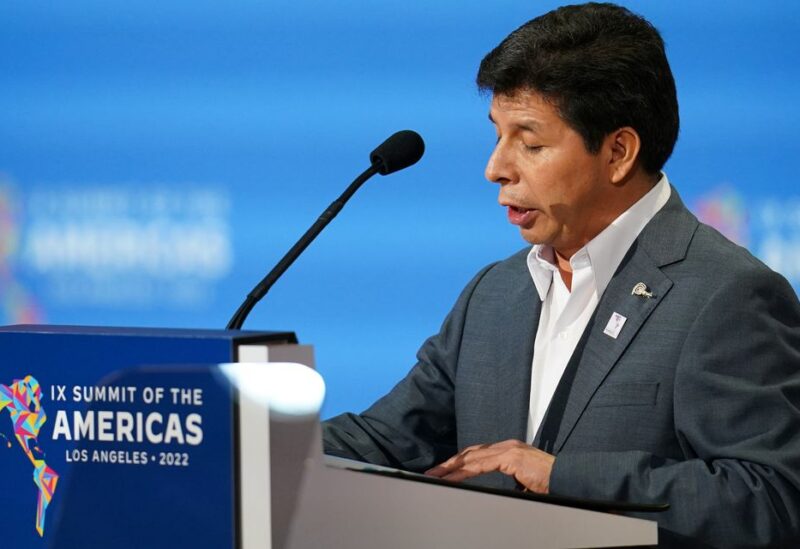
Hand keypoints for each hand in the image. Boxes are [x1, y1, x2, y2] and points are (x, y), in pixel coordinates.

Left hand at [425, 439, 554, 493]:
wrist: (567, 478)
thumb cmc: (548, 482)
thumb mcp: (523, 481)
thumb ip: (510, 481)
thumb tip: (501, 491)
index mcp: (508, 450)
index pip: (478, 453)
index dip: (460, 461)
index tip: (445, 470)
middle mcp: (506, 446)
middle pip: (471, 452)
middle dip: (451, 463)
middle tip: (434, 473)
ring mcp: (508, 450)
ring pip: (472, 457)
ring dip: (452, 467)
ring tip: (437, 476)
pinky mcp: (510, 458)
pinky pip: (480, 465)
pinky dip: (463, 472)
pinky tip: (452, 478)